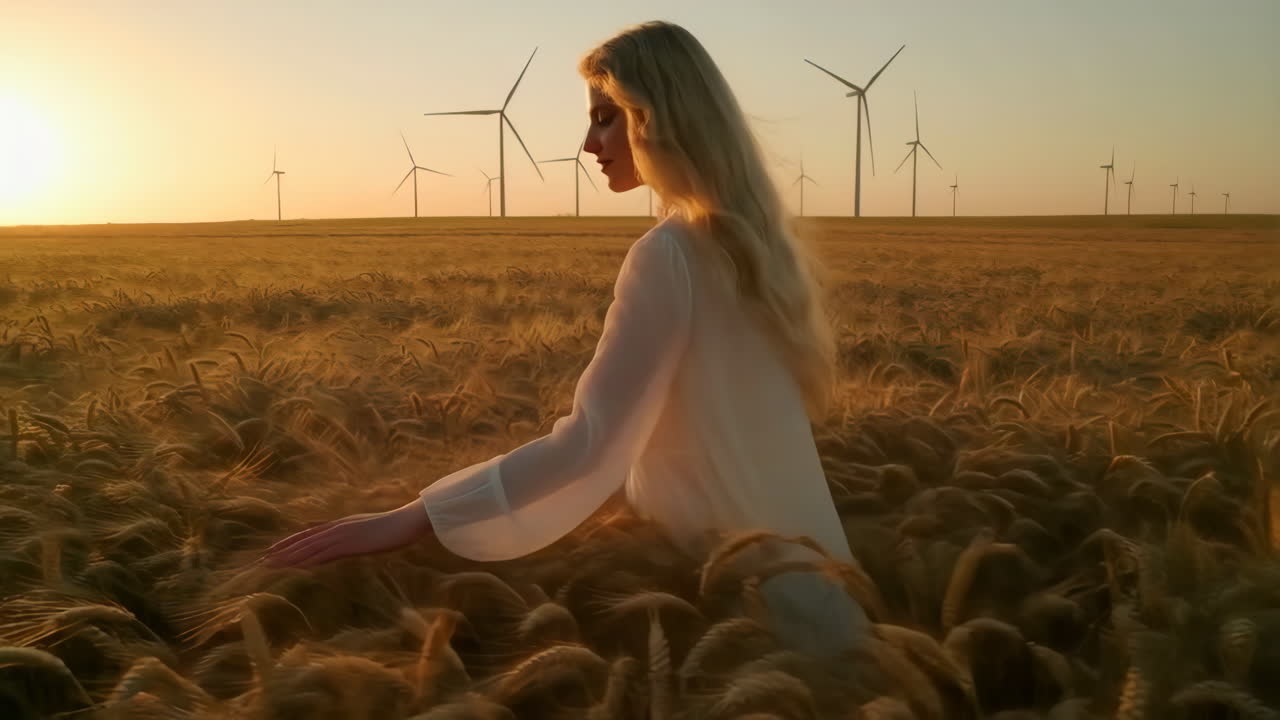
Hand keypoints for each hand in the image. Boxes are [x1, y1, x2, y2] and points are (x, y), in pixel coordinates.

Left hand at [258, 498, 432, 568]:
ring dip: (288, 557)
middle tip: (262, 561)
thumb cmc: (393, 527)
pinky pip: (323, 554)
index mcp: (341, 525)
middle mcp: (337, 528)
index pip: (309, 534)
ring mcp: (342, 535)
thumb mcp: (368, 530)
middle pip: (304, 541)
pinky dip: (307, 560)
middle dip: (282, 551)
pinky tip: (295, 567)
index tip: (273, 550)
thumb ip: (353, 534)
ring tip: (270, 565)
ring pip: (308, 548)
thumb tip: (344, 542)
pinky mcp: (349, 544)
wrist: (406, 521)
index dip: (290, 542)